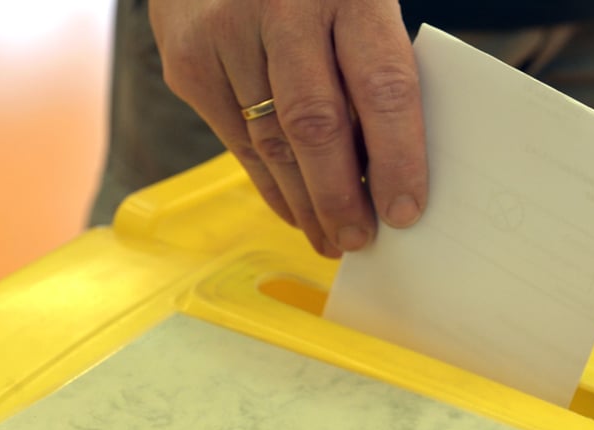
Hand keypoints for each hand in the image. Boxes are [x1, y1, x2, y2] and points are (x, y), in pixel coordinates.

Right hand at [149, 0, 428, 257]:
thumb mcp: (357, 0)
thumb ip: (371, 65)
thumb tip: (385, 168)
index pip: (382, 86)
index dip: (398, 158)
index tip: (406, 211)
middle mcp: (284, 8)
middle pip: (317, 126)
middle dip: (341, 198)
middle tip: (360, 241)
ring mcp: (225, 33)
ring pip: (270, 144)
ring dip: (304, 204)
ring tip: (329, 238)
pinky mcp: (188, 59)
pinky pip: (234, 142)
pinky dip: (268, 185)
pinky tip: (293, 209)